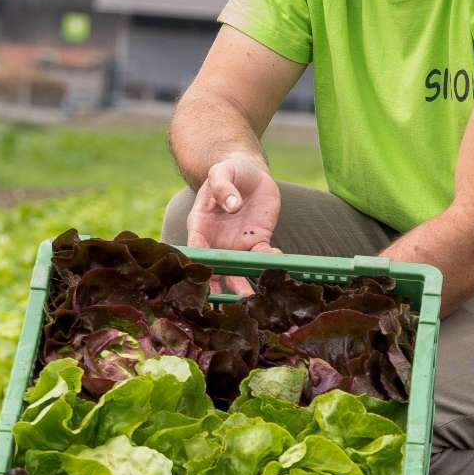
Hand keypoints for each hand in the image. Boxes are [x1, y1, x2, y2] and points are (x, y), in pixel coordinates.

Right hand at [185, 155, 281, 296]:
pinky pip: (263, 255)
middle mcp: (216, 240)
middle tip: (226, 304)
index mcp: (200, 225)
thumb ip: (222, 186)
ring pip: (239, 269)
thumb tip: (232, 205)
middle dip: (220, 287)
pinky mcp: (257, 241)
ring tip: (252, 299)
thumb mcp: (221, 172)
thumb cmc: (228, 170)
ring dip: (244, 285)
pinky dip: (269, 261)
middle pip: (216, 267)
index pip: (196, 248)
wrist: (249, 172)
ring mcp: (237, 243)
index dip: (198, 264)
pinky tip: (277, 260)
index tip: (202, 280)